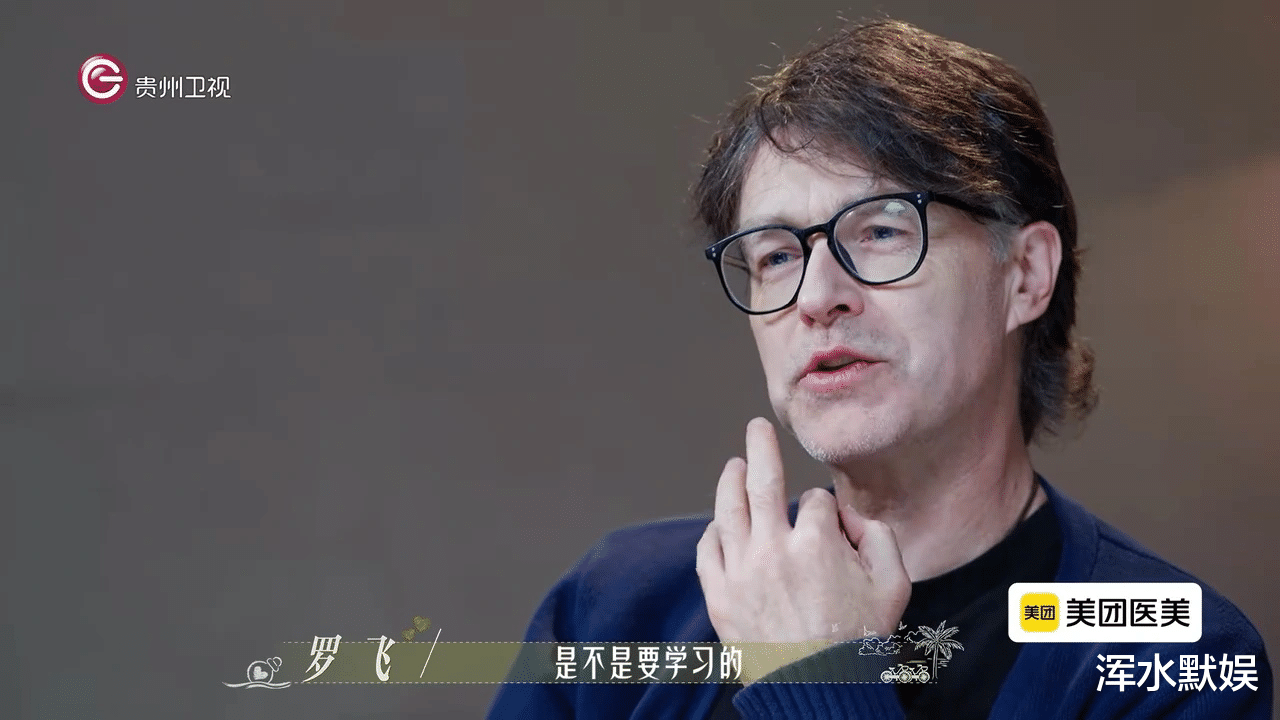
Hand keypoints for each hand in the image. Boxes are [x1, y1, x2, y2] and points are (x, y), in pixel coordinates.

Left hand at [695, 418, 910, 682]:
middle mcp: (774, 548)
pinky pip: (708, 550)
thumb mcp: (893, 587)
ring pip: (728, 510)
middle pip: (761, 481)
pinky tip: (721, 524)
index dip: (823, 508)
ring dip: (729, 480)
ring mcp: (741, 570)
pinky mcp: (720, 595)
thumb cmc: (856, 642)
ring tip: (733, 465)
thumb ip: (882, 539)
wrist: (817, 689)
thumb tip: (851, 517)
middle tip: (756, 427)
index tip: (828, 525)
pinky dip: (713, 532)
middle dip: (760, 448)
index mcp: (816, 542)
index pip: (814, 501)